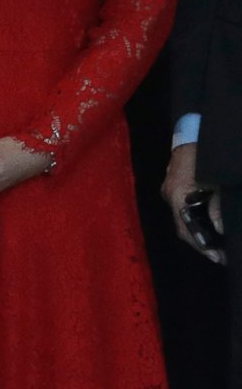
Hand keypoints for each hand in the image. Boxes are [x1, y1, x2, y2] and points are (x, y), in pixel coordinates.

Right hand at [166, 143, 225, 262]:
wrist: (193, 131)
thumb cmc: (206, 157)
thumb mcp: (217, 183)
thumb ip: (216, 206)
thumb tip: (219, 228)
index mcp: (179, 195)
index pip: (187, 229)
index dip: (202, 245)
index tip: (219, 257)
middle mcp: (170, 195)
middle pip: (183, 226)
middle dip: (200, 242)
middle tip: (219, 254)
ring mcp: (169, 190)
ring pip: (182, 217)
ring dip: (198, 230)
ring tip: (215, 242)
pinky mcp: (172, 185)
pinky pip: (183, 207)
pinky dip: (194, 218)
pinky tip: (207, 222)